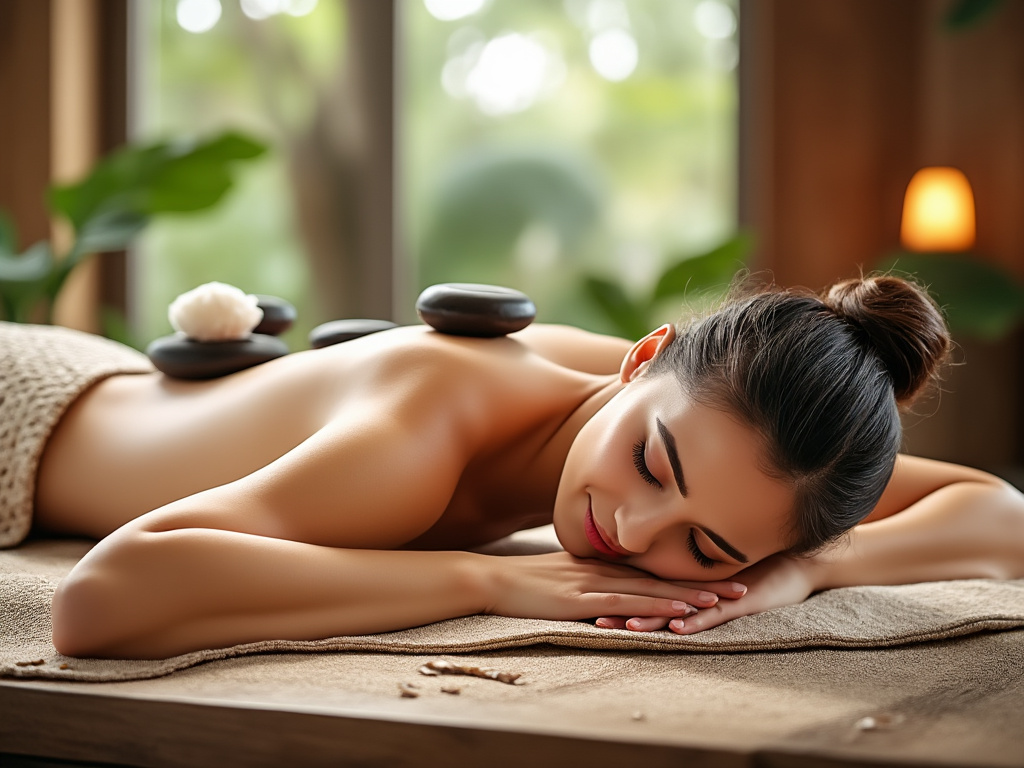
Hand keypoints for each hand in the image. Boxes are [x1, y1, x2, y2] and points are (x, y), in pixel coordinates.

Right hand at [480, 552, 741, 622]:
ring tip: (725, 599)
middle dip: (703, 581)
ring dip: (690, 594)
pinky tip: (680, 610)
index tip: (720, 572)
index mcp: (603, 563)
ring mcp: (596, 582)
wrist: (492, 580)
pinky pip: (628, 603)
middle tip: (741, 584)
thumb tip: (607, 591)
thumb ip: (588, 581)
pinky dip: (657, 606)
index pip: (654, 566)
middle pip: (663, 574)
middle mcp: (605, 568)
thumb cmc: (523, 582)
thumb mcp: (562, 577)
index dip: (689, 570)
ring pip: (653, 588)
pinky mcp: (583, 598)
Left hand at [594, 554, 818, 633]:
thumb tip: (655, 596)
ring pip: (679, 607)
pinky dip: (696, 621)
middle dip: (622, 610)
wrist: (798, 564)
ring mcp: (719, 593)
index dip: (616, 596)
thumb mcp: (711, 581)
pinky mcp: (743, 601)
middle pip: (653, 600)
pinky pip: (716, 613)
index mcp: (686, 582)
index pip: (644, 590)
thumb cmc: (754, 572)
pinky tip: (678, 627)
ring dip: (652, 618)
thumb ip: (686, 587)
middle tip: (591, 618)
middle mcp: (697, 587)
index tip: (587, 601)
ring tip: (624, 626)